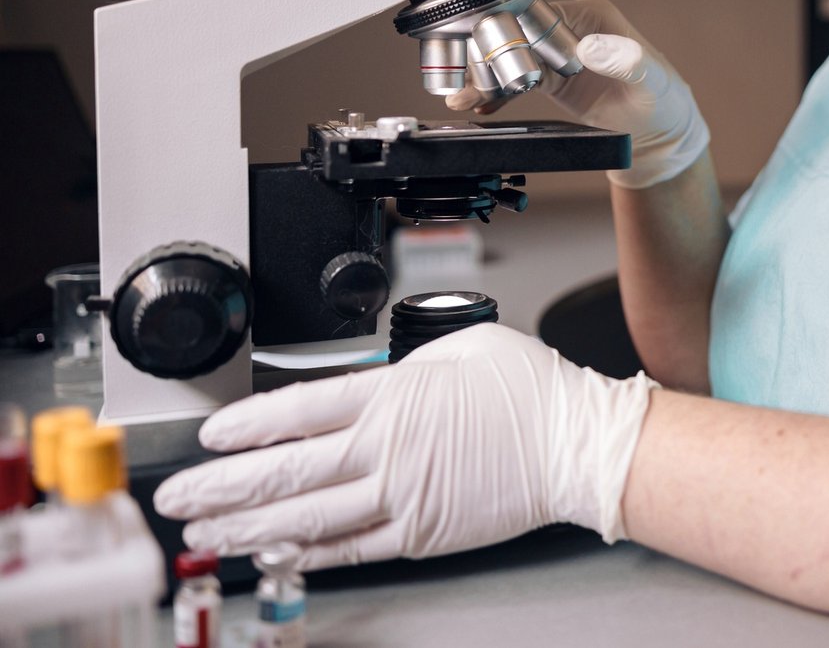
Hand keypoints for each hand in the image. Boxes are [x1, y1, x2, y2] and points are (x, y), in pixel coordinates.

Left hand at [153, 324, 657, 570]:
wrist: (578, 446)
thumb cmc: (532, 393)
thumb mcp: (464, 346)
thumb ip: (404, 366)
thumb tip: (368, 380)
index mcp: (395, 397)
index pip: (298, 413)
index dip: (246, 428)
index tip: (211, 437)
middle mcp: (388, 451)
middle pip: (285, 473)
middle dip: (221, 486)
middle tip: (179, 496)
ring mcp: (401, 497)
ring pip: (306, 518)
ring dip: (248, 527)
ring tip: (208, 533)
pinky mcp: (419, 531)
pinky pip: (350, 548)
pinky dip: (308, 552)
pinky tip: (277, 553)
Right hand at [448, 0, 709, 188]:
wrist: (659, 133)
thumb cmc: (663, 99)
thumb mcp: (650, 78)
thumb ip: (624, 60)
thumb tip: (590, 46)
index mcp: (589, 15)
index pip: (537, 12)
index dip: (511, 27)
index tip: (489, 46)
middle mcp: (568, 28)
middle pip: (515, 32)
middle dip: (488, 53)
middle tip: (465, 77)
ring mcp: (556, 54)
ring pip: (509, 57)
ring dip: (485, 75)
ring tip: (461, 97)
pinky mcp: (549, 79)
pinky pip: (514, 81)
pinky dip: (496, 93)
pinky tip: (478, 106)